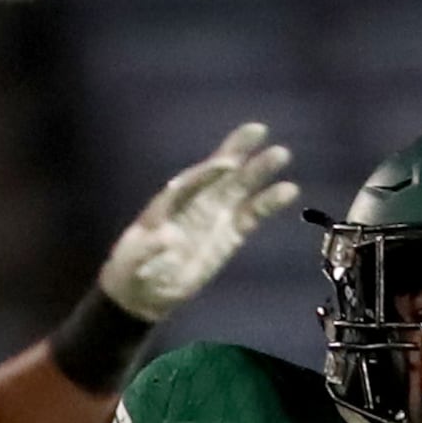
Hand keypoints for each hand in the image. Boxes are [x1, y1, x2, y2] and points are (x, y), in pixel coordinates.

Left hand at [100, 123, 300, 321]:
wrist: (145, 292)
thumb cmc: (133, 270)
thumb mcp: (133, 262)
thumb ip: (148, 250)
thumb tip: (166, 239)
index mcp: (168, 203)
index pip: (189, 183)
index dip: (206, 173)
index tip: (225, 163)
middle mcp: (194, 202)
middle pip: (218, 174)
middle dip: (237, 152)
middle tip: (258, 130)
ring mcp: (214, 216)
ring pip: (239, 188)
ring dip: (258, 171)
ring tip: (281, 154)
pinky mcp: (229, 234)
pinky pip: (251, 216)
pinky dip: (267, 204)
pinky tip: (288, 190)